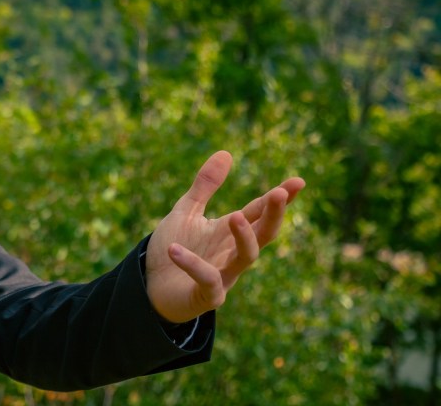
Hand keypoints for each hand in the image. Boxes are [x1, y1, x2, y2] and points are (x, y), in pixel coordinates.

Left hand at [145, 151, 304, 323]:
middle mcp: (232, 252)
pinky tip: (174, 249)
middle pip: (263, 235)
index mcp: (230, 231)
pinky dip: (192, 264)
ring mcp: (224, 275)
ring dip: (244, 237)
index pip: (259, 212)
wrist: (150, 286)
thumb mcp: (187, 210)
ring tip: (235, 216)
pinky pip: (206, 280)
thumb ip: (205, 185)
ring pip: (246, 258)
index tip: (298, 181)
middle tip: (278, 194)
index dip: (279, 198)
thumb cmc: (174, 247)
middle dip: (273, 216)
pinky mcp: (207, 295)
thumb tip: (226, 152)